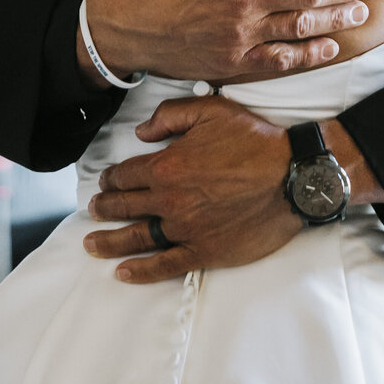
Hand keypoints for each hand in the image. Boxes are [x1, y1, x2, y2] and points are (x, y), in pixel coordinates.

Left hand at [83, 96, 295, 280]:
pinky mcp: (205, 251)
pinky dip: (142, 272)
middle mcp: (170, 199)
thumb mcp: (210, 110)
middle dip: (104, 208)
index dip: (111, 178)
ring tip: (91, 245)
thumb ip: (170, 116)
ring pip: (138, 238)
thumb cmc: (254, 141)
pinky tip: (123, 273)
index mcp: (168, 164)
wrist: (292, 176)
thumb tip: (141, 132)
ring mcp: (186, 228)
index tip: (104, 181)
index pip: (127, 174)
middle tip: (92, 211)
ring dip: (111, 242)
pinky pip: (166, 265)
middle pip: (126, 206)